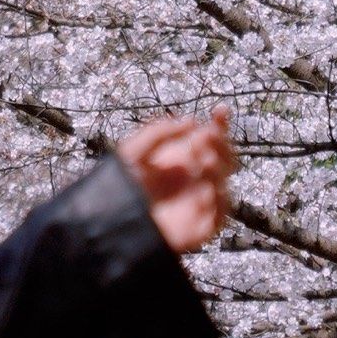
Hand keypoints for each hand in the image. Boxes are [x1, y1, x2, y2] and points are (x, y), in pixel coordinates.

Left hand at [115, 107, 234, 252]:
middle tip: (209, 137)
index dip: (218, 124)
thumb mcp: (133, 151)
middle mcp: (192, 178)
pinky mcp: (201, 226)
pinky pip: (220, 213)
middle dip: (219, 144)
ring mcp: (198, 201)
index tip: (221, 111)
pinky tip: (207, 189)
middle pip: (221, 157)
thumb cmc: (119, 187)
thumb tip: (191, 121)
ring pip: (223, 182)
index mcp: (179, 159)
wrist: (113, 225)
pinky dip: (220, 199)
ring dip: (219, 168)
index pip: (207, 139)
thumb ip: (159, 132)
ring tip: (205, 159)